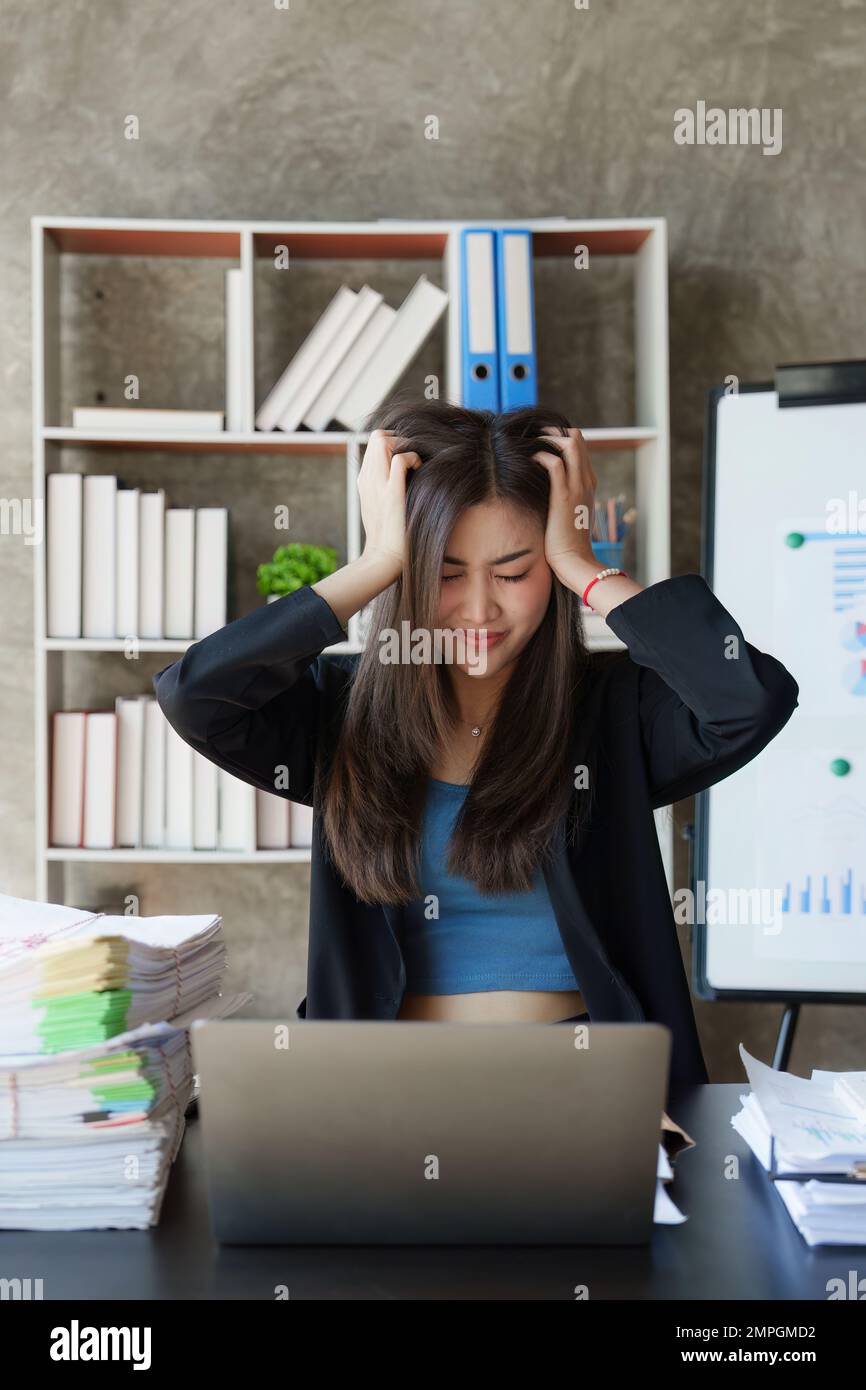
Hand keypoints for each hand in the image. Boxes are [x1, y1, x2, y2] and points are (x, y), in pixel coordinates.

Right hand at [358, 428, 421, 580]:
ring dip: (405, 445)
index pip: (374, 444)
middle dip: (399, 438)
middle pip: (376, 436)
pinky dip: (413, 458)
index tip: (408, 458)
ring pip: (382, 439)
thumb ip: (386, 487)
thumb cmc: (390, 535)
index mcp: (364, 480)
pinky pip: (400, 458)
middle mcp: (367, 478)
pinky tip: (419, 471)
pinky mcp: (391, 493)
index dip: (393, 444)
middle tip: (413, 458)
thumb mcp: (381, 505)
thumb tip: (405, 474)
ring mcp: (377, 484)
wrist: (385, 558)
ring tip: (415, 464)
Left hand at [533, 426, 596, 580]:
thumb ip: (563, 497)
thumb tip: (546, 490)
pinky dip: (542, 456)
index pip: (581, 447)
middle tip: (536, 435)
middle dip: (555, 432)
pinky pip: (555, 463)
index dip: (562, 439)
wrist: (574, 560)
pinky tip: (531, 460)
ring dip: (549, 439)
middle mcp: (586, 480)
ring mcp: (577, 486)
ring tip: (533, 442)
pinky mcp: (564, 496)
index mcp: (589, 483)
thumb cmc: (567, 541)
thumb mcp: (569, 513)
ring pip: (570, 444)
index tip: (543, 441)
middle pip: (578, 438)